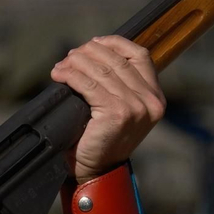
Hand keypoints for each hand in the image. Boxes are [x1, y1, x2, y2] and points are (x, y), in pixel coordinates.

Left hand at [50, 36, 166, 180]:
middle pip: (117, 60)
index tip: (94, 42)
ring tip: (62, 65)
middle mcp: (150, 100)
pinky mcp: (117, 113)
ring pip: (101, 70)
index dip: (115, 43)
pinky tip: (59, 75)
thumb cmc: (103, 138)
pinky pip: (89, 85)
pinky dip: (71, 75)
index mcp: (155, 96)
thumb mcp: (120, 107)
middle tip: (70, 56)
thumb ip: (119, 83)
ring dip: (76, 62)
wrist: (96, 170)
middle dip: (89, 52)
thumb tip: (94, 50)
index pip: (140, 55)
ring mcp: (135, 107)